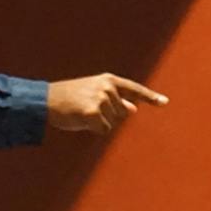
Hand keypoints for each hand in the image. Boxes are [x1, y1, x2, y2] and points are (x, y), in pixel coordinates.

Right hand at [46, 73, 166, 135]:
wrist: (46, 100)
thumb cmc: (70, 98)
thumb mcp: (94, 94)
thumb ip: (115, 100)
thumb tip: (133, 109)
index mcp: (108, 80)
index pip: (134, 89)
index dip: (150, 97)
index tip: (165, 102)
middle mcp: (107, 87)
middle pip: (122, 113)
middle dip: (108, 116)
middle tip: (87, 108)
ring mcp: (101, 99)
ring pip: (112, 123)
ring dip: (99, 122)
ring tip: (82, 112)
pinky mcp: (93, 112)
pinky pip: (103, 129)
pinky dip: (93, 129)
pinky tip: (81, 120)